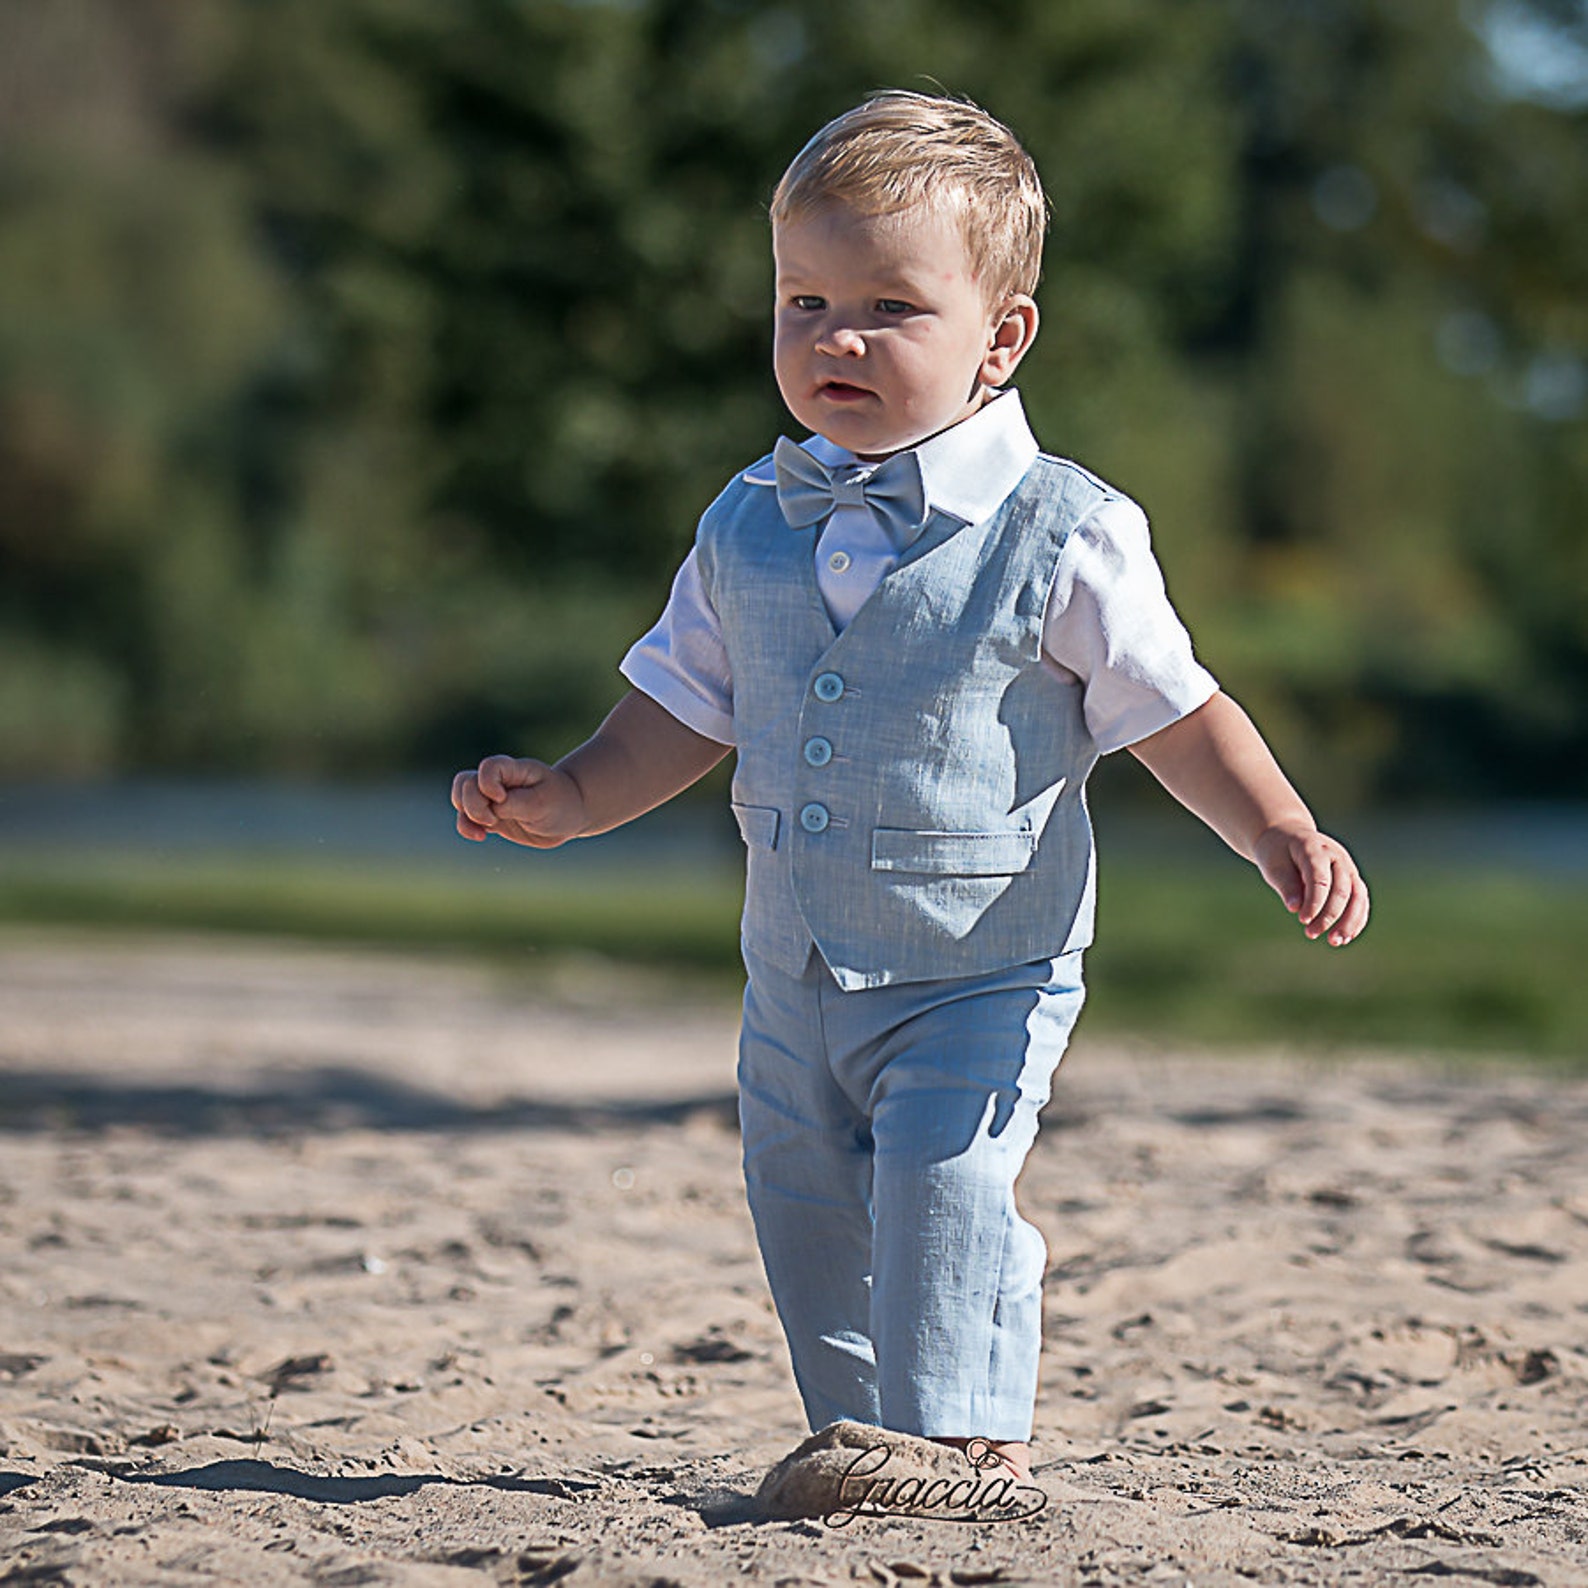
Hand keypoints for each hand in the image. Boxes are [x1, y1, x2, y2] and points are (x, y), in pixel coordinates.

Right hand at [451, 755, 587, 848]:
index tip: (502, 799)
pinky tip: (480, 836)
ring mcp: (492, 799)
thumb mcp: (543, 803)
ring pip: (461, 798)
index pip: (488, 767)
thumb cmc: (561, 803)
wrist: (570, 814)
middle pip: (466, 782)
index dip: (487, 784)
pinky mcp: (492, 816)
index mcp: (514, 770)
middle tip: (493, 820)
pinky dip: (467, 827)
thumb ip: (515, 804)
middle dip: (472, 804)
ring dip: (465, 816)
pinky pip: (467, 818)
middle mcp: (499, 782)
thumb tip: (491, 809)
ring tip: (482, 832)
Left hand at [1253, 824, 1369, 945]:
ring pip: (1358, 895)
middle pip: (1342, 889)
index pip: (1319, 878)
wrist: (1288, 836)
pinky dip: (1356, 919)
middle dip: (1329, 915)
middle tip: (1310, 934)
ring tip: (1335, 942)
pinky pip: (1361, 900)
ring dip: (1349, 921)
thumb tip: (1296, 909)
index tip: (1302, 920)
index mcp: (1313, 848)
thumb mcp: (1273, 866)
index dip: (1313, 901)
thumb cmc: (1277, 853)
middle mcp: (1336, 855)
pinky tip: (1346, 937)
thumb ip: (1285, 885)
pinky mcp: (1352, 877)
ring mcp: (1347, 866)